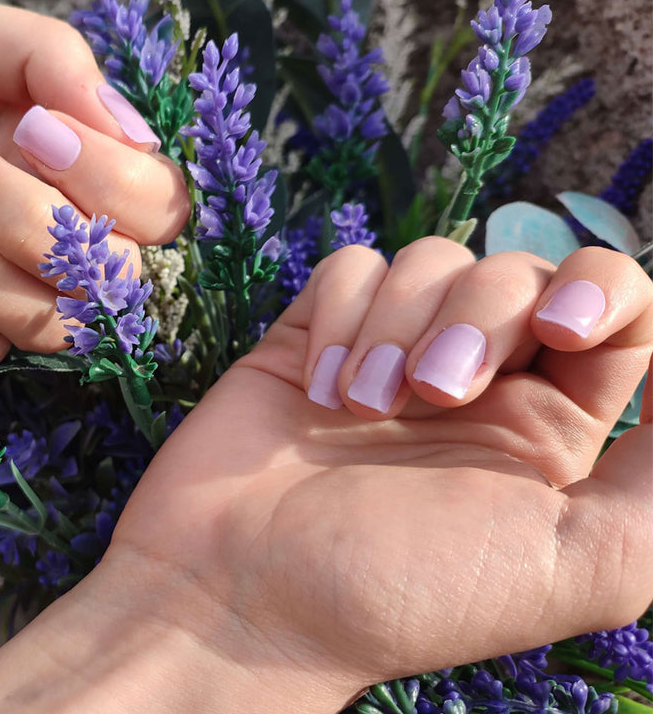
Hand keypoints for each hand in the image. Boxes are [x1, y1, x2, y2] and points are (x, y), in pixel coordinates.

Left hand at [0, 0, 189, 366]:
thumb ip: (52, 58)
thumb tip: (138, 135)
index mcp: (80, 160)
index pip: (160, 204)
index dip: (112, 180)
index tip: (35, 131)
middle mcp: (63, 230)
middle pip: (118, 278)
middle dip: (31, 223)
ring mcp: (12, 286)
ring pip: (53, 325)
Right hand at [0, 242, 652, 713]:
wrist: (244, 596)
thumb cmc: (405, 592)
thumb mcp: (577, 560)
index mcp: (548, 425)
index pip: (613, 306)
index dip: (599, 290)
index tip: (559, 331)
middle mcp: (475, 376)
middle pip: (513, 270)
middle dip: (478, 317)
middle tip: (434, 395)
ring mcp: (391, 349)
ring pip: (428, 261)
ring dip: (397, 326)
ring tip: (361, 408)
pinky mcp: (318, 332)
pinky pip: (349, 268)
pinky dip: (340, 316)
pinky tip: (318, 388)